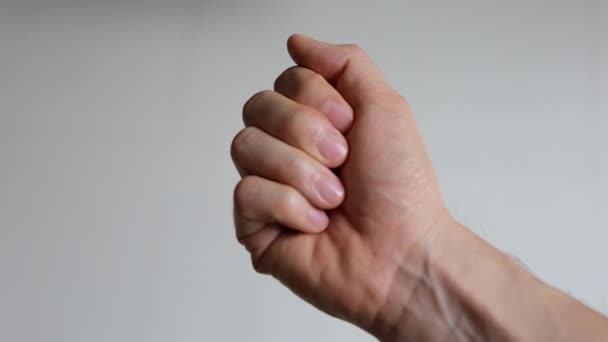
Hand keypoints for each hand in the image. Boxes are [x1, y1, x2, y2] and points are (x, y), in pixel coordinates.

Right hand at [231, 34, 452, 334]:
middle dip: (305, 132)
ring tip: (333, 198)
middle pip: (256, 107)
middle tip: (341, 160)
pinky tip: (316, 224)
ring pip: (245, 146)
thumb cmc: (400, 190)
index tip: (348, 124)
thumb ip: (343, 63)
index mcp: (316, 123)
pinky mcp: (255, 225)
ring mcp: (270, 187)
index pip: (283, 81)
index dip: (315, 97)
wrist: (402, 253)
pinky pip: (247, 192)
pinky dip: (290, 206)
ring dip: (301, 171)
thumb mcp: (385, 106)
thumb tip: (297, 43)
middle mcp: (288, 151)